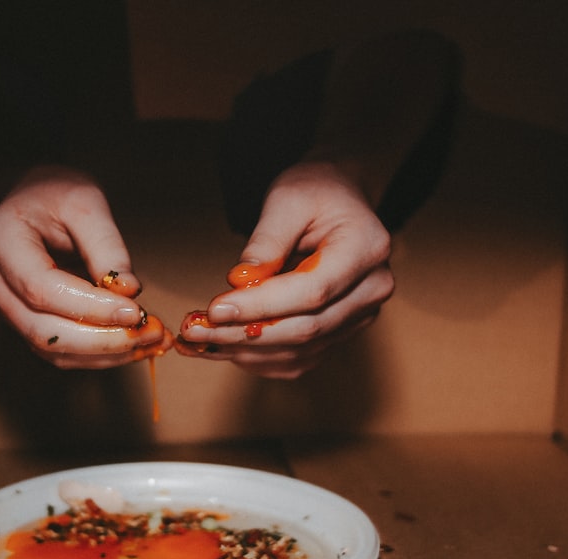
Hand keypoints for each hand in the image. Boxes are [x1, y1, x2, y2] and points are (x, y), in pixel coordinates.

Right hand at [0, 166, 172, 368]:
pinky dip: (98, 353)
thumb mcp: (85, 201)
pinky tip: (132, 344)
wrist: (34, 197)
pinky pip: (60, 350)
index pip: (42, 290)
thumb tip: (128, 291)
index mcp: (1, 243)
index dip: (91, 307)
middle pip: (43, 331)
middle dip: (102, 340)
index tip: (134, 310)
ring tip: (149, 341)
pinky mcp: (27, 321)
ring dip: (104, 353)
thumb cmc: (55, 192)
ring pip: (53, 349)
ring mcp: (7, 307)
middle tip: (148, 333)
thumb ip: (106, 246)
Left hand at [175, 161, 393, 378]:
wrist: (335, 198)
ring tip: (200, 339)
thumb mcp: (287, 199)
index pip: (312, 291)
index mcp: (366, 250)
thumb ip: (266, 241)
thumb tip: (240, 282)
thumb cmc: (315, 190)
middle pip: (306, 329)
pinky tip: (224, 346)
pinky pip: (298, 359)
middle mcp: (372, 289)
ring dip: (246, 351)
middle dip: (244, 333)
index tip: (215, 308)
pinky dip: (258, 358)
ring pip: (299, 351)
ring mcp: (359, 315)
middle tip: (195, 330)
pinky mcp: (340, 332)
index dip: (261, 305)